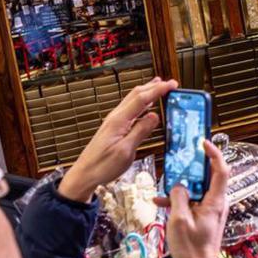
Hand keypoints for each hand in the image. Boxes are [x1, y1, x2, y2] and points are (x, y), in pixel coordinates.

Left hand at [58, 78, 177, 202]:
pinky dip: (141, 103)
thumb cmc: (102, 165)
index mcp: (119, 121)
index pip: (142, 99)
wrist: (85, 174)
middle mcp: (115, 117)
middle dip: (154, 86)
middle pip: (136, 94)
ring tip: (159, 87)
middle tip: (170, 84)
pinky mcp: (114, 127)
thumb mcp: (125, 151)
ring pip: (132, 100)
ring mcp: (114, 121)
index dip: (158, 90)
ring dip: (147, 91)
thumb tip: (155, 116)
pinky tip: (146, 106)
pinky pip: (130, 109)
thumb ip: (140, 132)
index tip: (172, 84)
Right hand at [153, 140, 229, 257]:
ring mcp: (211, 209)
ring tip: (165, 186)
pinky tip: (162, 201)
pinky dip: (180, 199)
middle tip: (181, 157)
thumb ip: (178, 197)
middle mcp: (217, 202)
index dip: (214, 153)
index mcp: (216, 201)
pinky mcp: (205, 216)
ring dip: (182, 185)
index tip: (203, 142)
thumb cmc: (192, 248)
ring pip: (198, 188)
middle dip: (194, 166)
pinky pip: (193, 200)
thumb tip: (178, 186)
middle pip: (209, 176)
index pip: (221, 170)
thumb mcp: (178, 220)